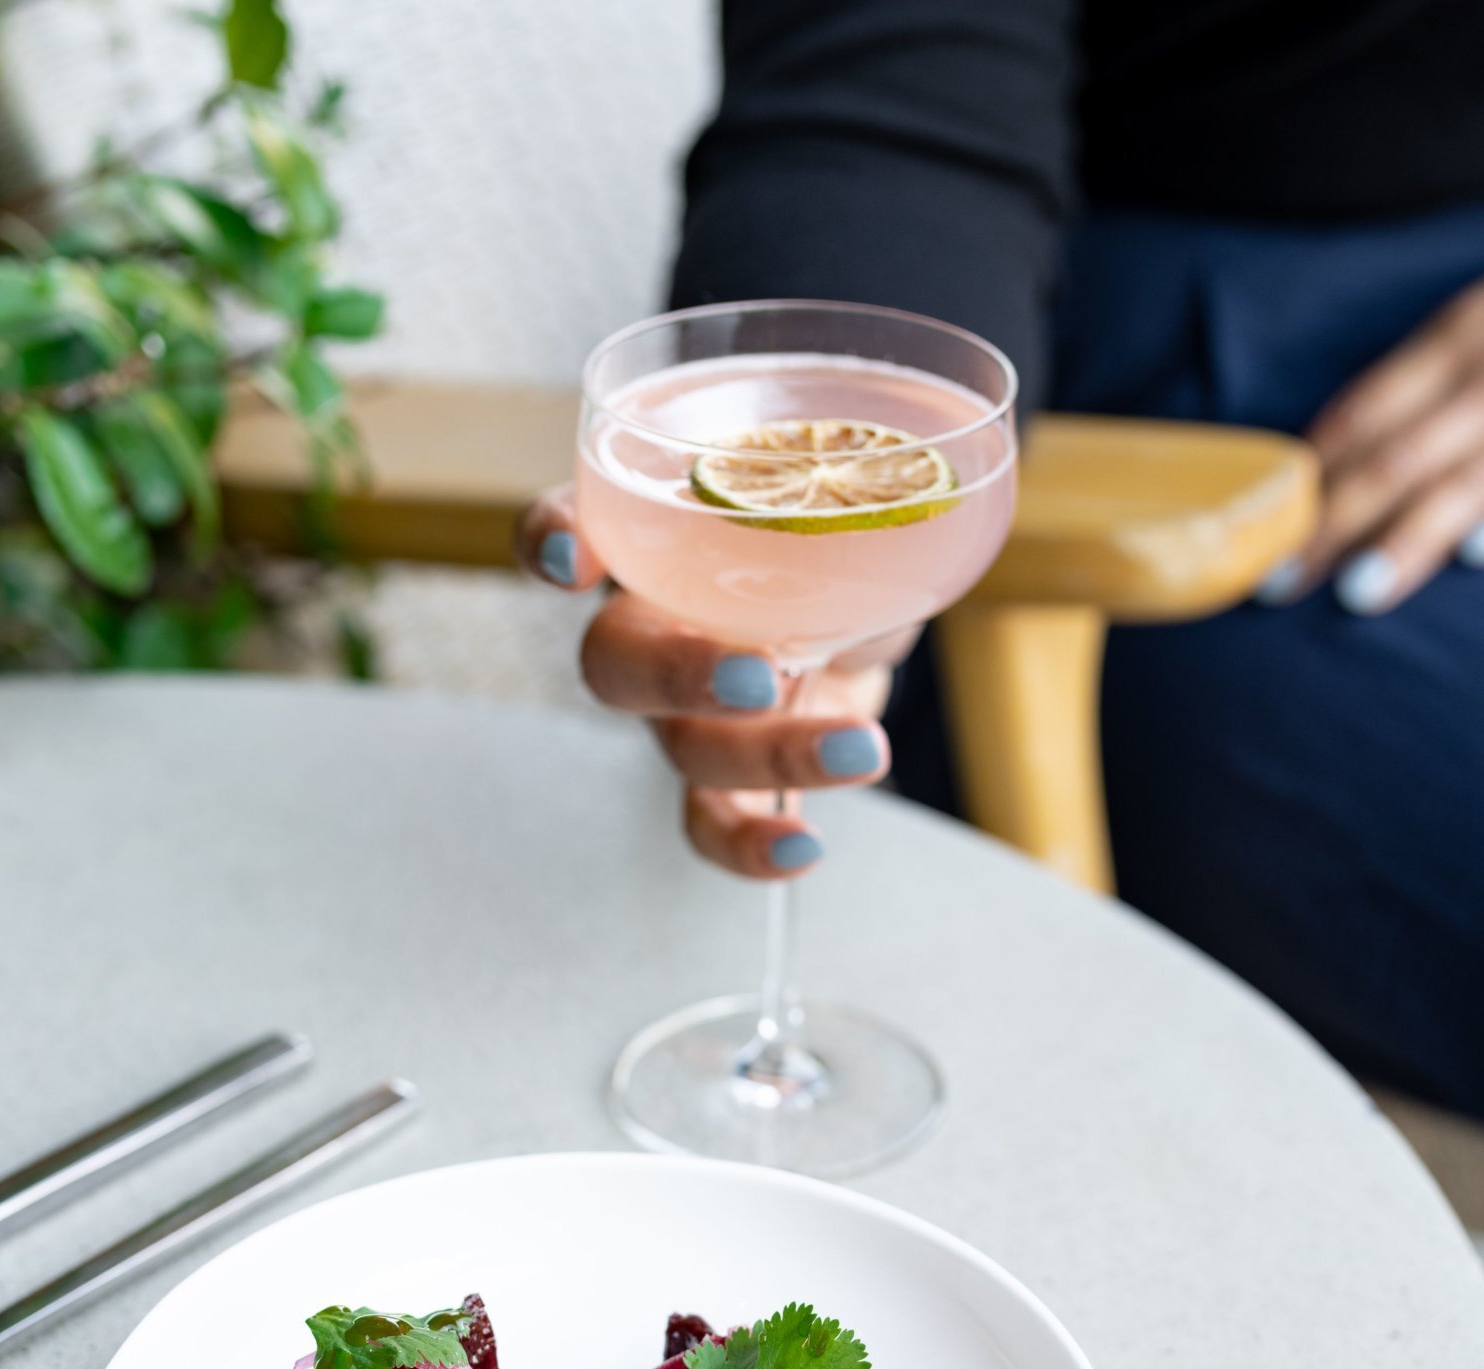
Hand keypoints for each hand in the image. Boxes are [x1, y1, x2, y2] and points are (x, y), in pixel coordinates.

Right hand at [512, 491, 912, 880]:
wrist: (884, 590)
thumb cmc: (840, 511)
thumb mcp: (849, 472)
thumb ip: (849, 458)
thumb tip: (933, 406)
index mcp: (660, 531)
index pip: (570, 519)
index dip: (550, 541)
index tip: (572, 557)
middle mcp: (654, 620)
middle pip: (614, 661)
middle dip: (676, 673)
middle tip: (758, 677)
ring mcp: (690, 707)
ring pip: (684, 747)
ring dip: (770, 755)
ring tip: (860, 748)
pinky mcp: (738, 768)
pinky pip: (713, 821)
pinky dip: (747, 846)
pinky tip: (804, 848)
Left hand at [1299, 195, 1483, 613]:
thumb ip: (1421, 380)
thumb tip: (1336, 450)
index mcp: (1459, 339)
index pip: (1362, 414)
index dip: (1306, 478)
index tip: (1259, 533)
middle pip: (1397, 461)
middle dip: (1331, 528)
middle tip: (1278, 587)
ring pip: (1466, 487)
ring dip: (1407, 541)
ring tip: (1355, 593)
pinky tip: (1480, 556)